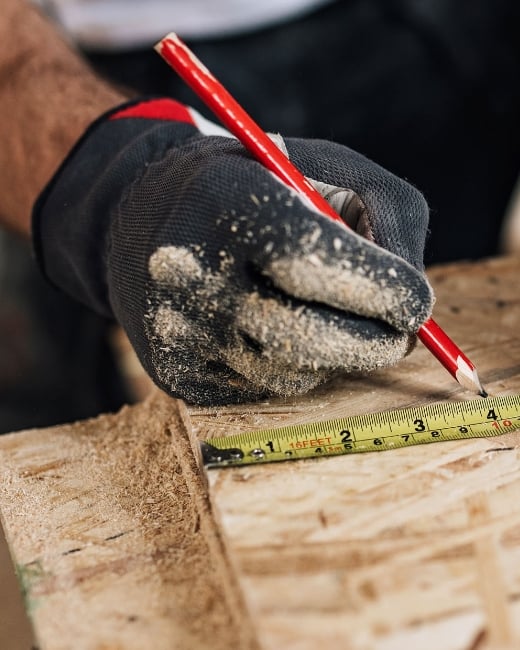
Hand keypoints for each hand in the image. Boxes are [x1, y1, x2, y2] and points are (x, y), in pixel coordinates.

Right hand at [33, 98, 432, 404]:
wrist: (149, 221)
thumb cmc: (254, 189)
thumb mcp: (326, 167)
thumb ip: (388, 216)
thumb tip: (415, 304)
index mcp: (223, 200)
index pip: (312, 258)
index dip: (379, 289)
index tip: (415, 304)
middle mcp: (188, 271)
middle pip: (307, 335)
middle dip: (375, 342)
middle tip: (399, 331)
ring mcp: (176, 330)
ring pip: (294, 373)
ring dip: (333, 352)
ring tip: (318, 310)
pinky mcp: (176, 372)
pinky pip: (266, 389)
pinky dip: (294, 366)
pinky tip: (276, 327)